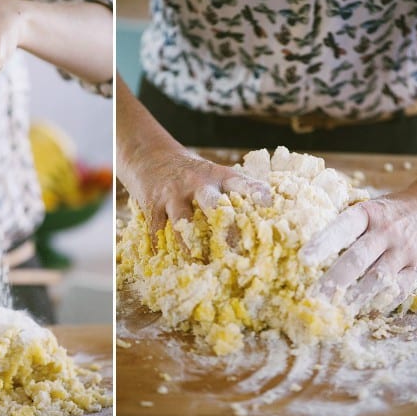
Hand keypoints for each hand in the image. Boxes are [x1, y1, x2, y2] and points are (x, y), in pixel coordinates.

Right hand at [125, 147, 270, 247]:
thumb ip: (226, 193)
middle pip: (212, 203)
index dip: (255, 192)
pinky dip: (161, 247)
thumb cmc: (188, 173)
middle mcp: (197, 183)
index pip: (241, 183)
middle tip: (235, 247)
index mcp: (217, 176)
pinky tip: (166, 259)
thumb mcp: (209, 174)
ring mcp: (173, 193)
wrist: (148, 155)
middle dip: (223, 225)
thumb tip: (253, 223)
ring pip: (182, 220)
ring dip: (191, 241)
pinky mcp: (153, 204)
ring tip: (198, 259)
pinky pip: (157, 229)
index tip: (268, 205)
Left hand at [300, 184, 416, 314]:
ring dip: (353, 298)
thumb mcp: (369, 209)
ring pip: (377, 279)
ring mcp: (404, 252)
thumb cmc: (390, 213)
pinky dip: (378, 304)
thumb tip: (302, 246)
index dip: (323, 243)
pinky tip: (361, 312)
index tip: (303, 259)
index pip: (343, 227)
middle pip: (357, 259)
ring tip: (333, 312)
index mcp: (369, 214)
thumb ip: (343, 226)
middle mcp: (387, 232)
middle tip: (312, 299)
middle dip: (333, 281)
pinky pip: (398, 291)